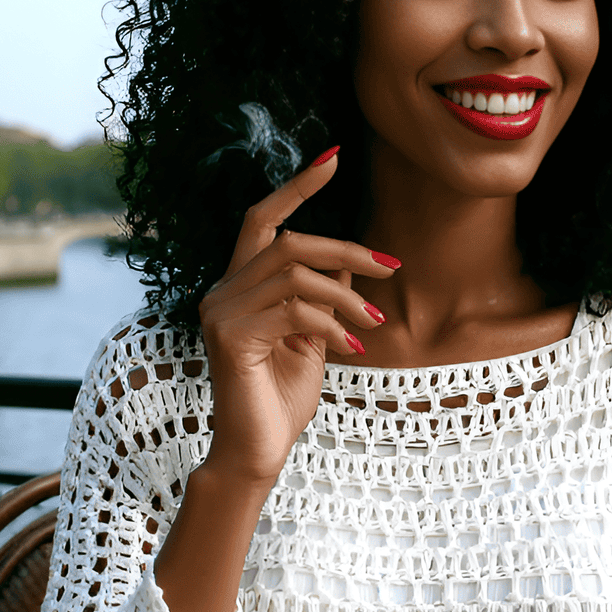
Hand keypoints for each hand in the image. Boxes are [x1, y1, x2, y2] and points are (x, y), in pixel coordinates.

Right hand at [198, 151, 397, 485]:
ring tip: (372, 327)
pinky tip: (352, 350)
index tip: (332, 159)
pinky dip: (333, 327)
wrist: (257, 453)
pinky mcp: (230, 337)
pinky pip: (295, 312)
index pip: (261, 221)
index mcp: (238, 288)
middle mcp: (221, 292)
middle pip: (289, 243)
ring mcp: (220, 312)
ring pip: (296, 275)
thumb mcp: (313, 341)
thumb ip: (324, 300)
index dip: (296, 187)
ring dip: (347, 298)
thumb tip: (351, 265)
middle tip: (390, 266)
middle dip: (346, 250)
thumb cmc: (281, 401)